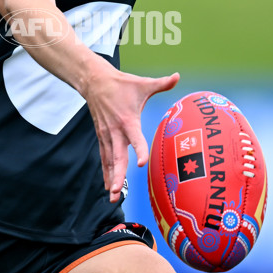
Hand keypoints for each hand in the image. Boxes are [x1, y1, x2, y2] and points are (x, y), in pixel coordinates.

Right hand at [84, 64, 179, 202]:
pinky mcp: (102, 138)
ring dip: (111, 179)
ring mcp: (107, 136)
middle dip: (117, 175)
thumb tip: (178, 75)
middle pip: (117, 157)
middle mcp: (115, 131)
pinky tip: (109, 188)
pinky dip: (106, 172)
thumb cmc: (121, 84)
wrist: (94, 81)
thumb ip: (161, 83)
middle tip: (117, 191)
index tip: (142, 163)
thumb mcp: (142, 83)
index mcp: (127, 120)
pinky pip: (104, 158)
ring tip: (112, 197)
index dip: (139, 150)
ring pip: (109, 161)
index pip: (135, 138)